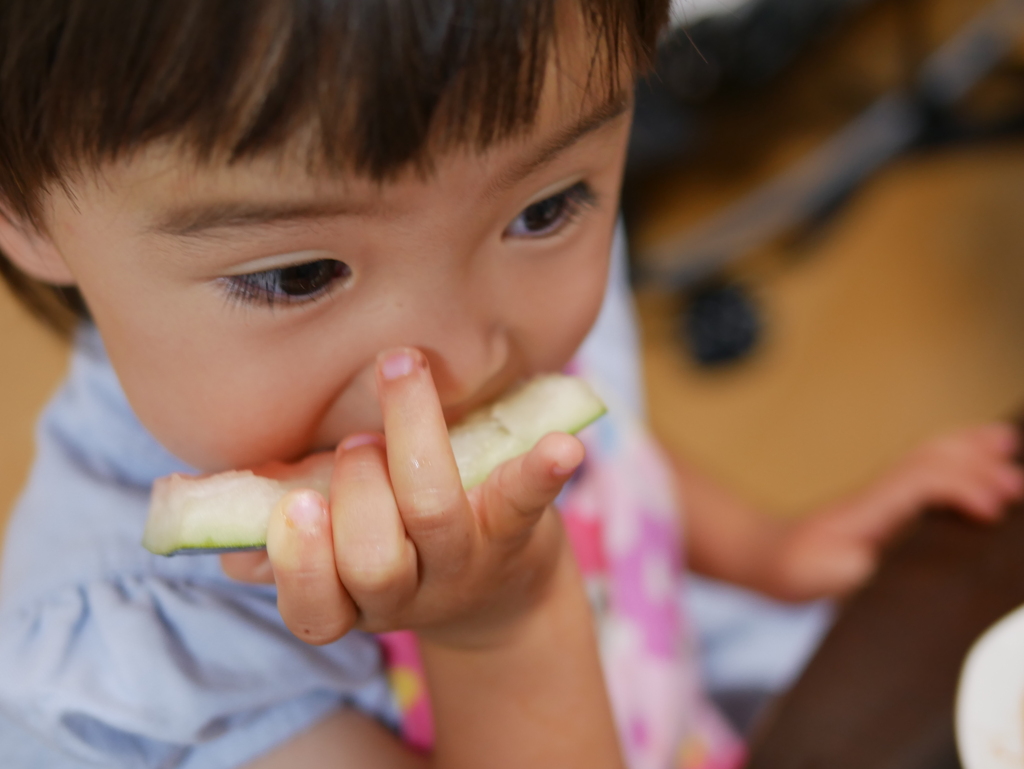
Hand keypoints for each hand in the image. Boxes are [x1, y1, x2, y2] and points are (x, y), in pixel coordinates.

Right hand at [221, 347, 584, 648]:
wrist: (496, 593)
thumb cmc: (395, 547)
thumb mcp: (335, 554)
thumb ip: (284, 535)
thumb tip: (219, 523)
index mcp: (353, 599)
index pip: (315, 609)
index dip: (301, 564)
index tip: (293, 508)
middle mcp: (408, 594)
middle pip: (374, 561)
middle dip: (357, 493)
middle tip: (357, 440)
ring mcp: (466, 564)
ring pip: (437, 516)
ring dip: (413, 439)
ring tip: (401, 371)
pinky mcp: (517, 530)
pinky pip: (526, 501)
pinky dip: (542, 469)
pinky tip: (562, 443)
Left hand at [761, 423, 1022, 600]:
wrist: (765, 557)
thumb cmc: (795, 569)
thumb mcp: (822, 577)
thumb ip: (854, 573)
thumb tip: (884, 567)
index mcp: (870, 511)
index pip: (920, 484)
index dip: (959, 489)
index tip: (991, 509)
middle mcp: (879, 494)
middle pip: (932, 462)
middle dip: (978, 465)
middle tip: (1019, 478)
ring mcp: (882, 495)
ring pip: (929, 459)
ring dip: (969, 450)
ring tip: (1007, 442)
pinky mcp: (884, 504)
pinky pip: (924, 472)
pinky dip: (955, 460)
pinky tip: (974, 459)